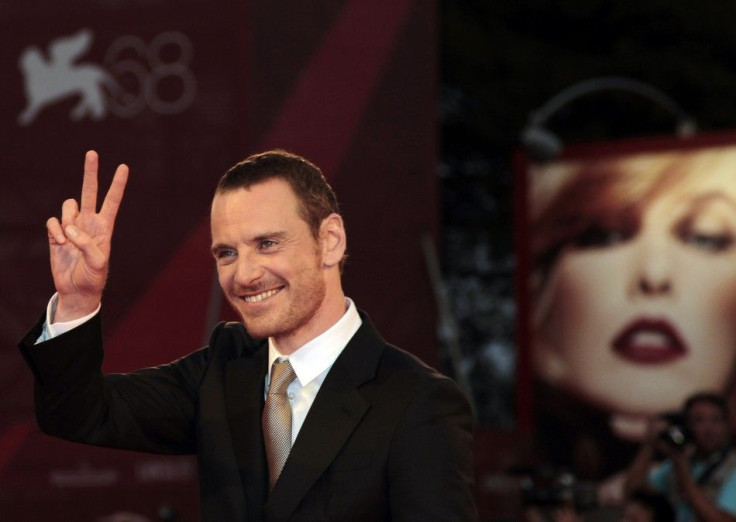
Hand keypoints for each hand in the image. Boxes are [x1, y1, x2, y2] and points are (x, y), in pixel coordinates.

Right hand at [46, 151, 128, 321]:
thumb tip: (70, 228)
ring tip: (69, 238)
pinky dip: (54, 231)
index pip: (112, 201)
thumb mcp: (97, 264)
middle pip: (90, 191)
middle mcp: (89, 222)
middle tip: (92, 152)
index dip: (117, 184)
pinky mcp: (57, 234)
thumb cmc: (93, 278)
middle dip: (90, 172)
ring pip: (68, 206)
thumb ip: (86, 245)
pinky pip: (52, 222)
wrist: (76, 290)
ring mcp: (73, 226)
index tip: (124, 167)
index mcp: (105, 227)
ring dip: (67, 218)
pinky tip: (59, 243)